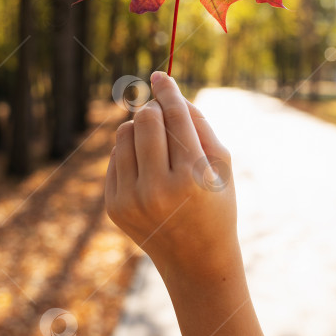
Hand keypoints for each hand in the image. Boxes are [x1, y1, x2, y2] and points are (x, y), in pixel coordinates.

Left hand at [105, 71, 238, 282]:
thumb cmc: (215, 203)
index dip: (167, 91)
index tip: (160, 75)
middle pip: (145, 119)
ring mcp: (131, 199)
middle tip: (164, 114)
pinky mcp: (114, 205)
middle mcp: (158, 189)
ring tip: (157, 145)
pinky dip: (131, 152)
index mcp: (192, 177)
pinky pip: (115, 157)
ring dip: (140, 128)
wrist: (196, 260)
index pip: (174, 117)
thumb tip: (167, 92)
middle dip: (154, 108)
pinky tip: (148, 169)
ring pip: (124, 134)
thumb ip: (199, 123)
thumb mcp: (221, 165)